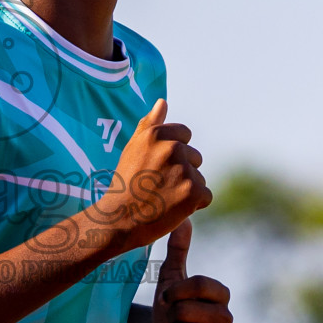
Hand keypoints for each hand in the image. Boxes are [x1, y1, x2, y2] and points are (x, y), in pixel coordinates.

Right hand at [100, 98, 210, 250]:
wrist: (118, 220)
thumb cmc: (125, 183)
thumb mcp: (133, 148)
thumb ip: (150, 124)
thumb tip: (163, 102)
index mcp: (157, 135)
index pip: (185, 135)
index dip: (174, 154)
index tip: (157, 167)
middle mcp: (172, 149)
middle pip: (195, 157)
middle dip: (182, 171)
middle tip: (158, 186)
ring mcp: (183, 171)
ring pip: (198, 177)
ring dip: (186, 189)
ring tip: (163, 198)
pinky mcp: (193, 193)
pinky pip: (204, 196)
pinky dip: (193, 205)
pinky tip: (173, 209)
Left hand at [149, 219, 231, 322]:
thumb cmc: (169, 305)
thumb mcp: (170, 276)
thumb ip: (178, 249)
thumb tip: (183, 219)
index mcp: (221, 294)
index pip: (200, 284)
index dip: (176, 291)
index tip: (166, 296)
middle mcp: (226, 318)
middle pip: (188, 309)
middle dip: (171, 314)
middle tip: (172, 318)